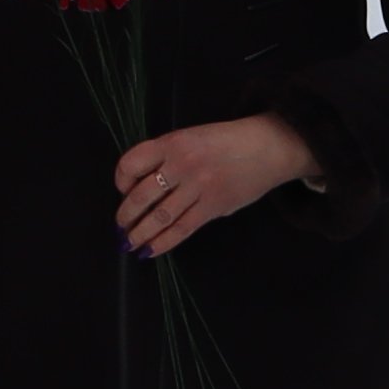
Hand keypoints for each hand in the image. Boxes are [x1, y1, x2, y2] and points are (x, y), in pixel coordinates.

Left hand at [113, 113, 316, 258]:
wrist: (268, 147)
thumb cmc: (227, 141)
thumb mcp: (192, 137)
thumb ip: (169, 158)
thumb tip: (146, 191)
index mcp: (172, 142)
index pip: (131, 163)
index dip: (121, 180)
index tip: (123, 190)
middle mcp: (182, 164)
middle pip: (141, 195)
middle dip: (126, 215)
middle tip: (120, 227)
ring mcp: (198, 187)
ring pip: (159, 216)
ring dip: (140, 234)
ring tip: (130, 243)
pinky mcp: (213, 206)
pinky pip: (182, 229)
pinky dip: (163, 242)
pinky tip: (151, 250)